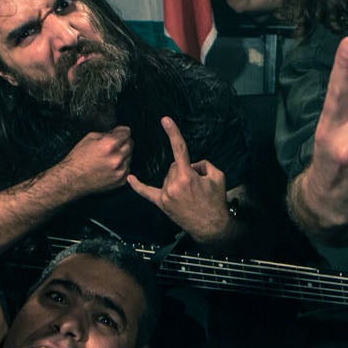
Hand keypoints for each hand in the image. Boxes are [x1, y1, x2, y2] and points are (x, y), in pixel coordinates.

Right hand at [62, 126, 133, 197]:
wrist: (72, 179)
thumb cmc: (78, 160)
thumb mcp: (89, 138)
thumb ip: (106, 134)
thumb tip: (117, 132)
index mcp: (109, 145)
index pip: (126, 132)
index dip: (122, 131)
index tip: (120, 132)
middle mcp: (117, 158)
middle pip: (130, 144)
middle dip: (122, 142)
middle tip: (112, 145)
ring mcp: (120, 171)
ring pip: (129, 157)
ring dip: (122, 155)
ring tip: (108, 158)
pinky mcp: (120, 181)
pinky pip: (127, 169)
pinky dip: (121, 167)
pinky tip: (109, 166)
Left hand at [127, 117, 232, 241]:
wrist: (212, 227)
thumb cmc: (216, 202)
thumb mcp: (218, 176)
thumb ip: (204, 164)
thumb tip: (192, 165)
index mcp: (187, 176)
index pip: (179, 149)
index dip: (172, 133)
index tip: (165, 120)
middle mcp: (173, 184)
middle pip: (174, 166)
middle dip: (185, 170)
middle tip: (198, 185)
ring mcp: (166, 195)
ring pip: (168, 176)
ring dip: (177, 179)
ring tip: (191, 194)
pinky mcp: (162, 203)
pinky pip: (147, 193)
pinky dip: (138, 186)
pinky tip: (130, 179)